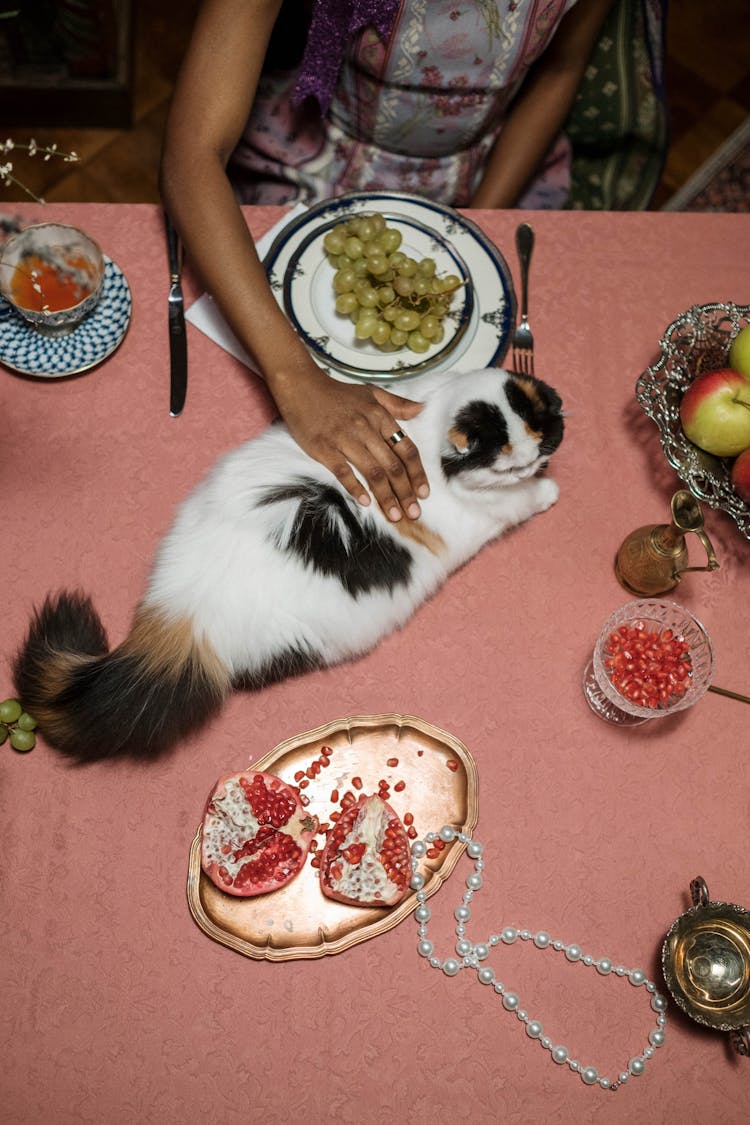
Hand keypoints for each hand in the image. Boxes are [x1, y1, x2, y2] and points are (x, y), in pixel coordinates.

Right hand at [276, 368, 429, 520]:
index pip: (406, 449)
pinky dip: (355, 488)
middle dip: (405, 493)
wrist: (301, 387)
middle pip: (393, 466)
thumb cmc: (337, 393)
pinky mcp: (324, 448)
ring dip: (386, 496)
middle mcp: (366, 429)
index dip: (417, 473)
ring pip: (372, 472)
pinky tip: (366, 502)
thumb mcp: (371, 393)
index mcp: (380, 417)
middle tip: (413, 512)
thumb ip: (398, 404)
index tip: (424, 492)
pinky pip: (343, 472)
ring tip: (394, 515)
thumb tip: (421, 410)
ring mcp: (344, 439)